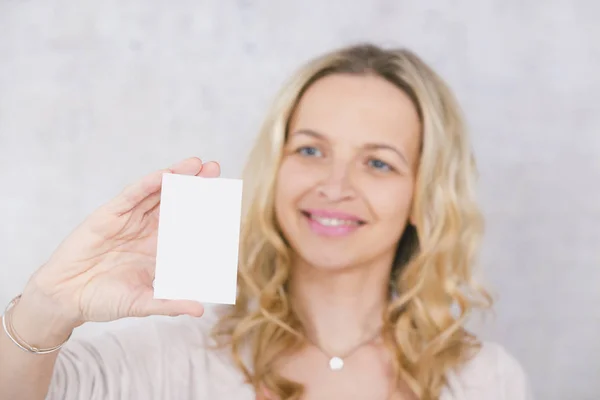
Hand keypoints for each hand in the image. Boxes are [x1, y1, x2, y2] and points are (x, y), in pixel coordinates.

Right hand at [20, 157, 218, 327]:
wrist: (64, 298)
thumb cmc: (103, 300)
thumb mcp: (141, 303)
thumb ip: (169, 304)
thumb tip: (200, 311)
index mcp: (159, 249)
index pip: (186, 226)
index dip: (204, 213)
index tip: (226, 204)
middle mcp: (147, 231)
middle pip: (176, 203)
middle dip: (196, 186)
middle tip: (216, 170)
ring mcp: (129, 220)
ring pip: (157, 193)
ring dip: (176, 177)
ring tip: (197, 164)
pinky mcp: (109, 215)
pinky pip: (132, 196)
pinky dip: (148, 184)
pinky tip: (165, 175)